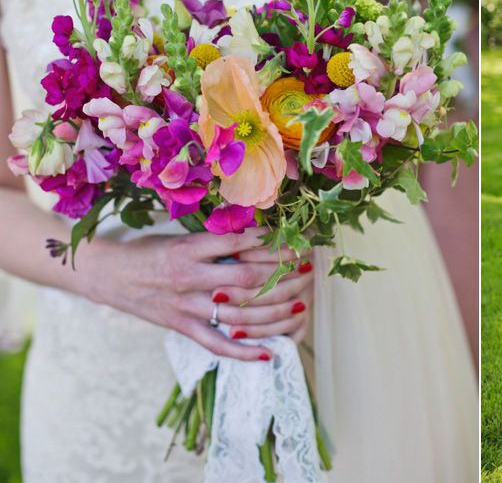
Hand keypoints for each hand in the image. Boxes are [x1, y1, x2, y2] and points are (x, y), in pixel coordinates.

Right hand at [82, 228, 313, 361]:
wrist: (108, 275)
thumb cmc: (150, 250)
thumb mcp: (181, 236)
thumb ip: (217, 240)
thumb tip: (263, 234)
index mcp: (189, 249)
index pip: (239, 245)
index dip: (272, 243)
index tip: (297, 239)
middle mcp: (188, 279)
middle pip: (246, 280)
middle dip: (282, 276)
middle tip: (308, 270)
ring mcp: (185, 307)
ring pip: (238, 315)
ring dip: (275, 311)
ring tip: (301, 304)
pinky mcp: (182, 328)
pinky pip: (216, 345)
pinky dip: (244, 353)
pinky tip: (271, 353)